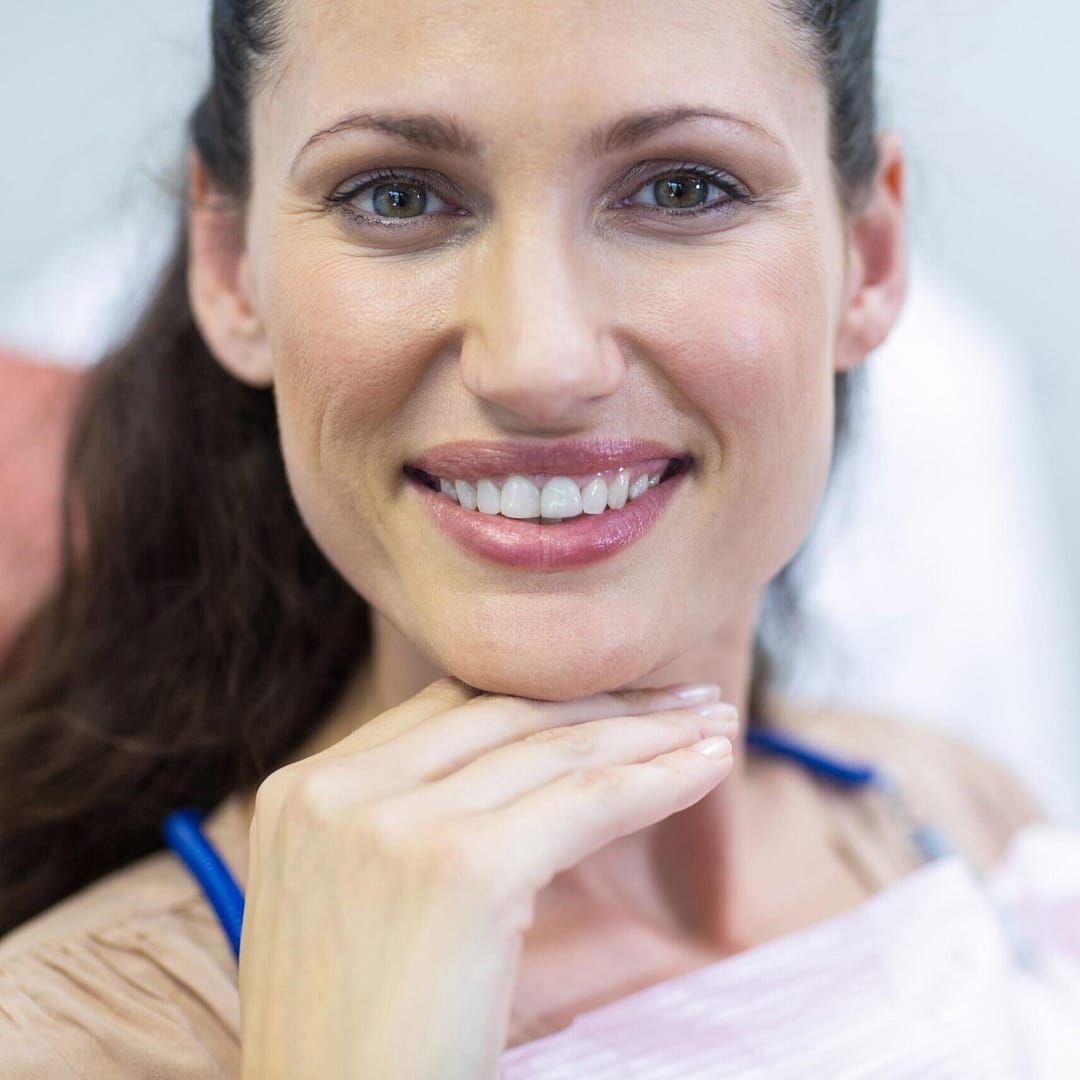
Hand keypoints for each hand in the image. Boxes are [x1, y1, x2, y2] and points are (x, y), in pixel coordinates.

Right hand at [239, 678, 736, 1079]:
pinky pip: (588, 801)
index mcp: (301, 790)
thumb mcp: (347, 899)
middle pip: (505, 712)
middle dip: (607, 699)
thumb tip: (509, 766)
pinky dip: (659, 779)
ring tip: (714, 724)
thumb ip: (397, 817)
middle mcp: (338, 788)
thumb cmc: (354, 1043)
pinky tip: (709, 769)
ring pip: (556, 748)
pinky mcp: (464, 868)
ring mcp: (395, 823)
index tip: (611, 695)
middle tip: (685, 696)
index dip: (541, 695)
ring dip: (651, 732)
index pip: (449, 709)